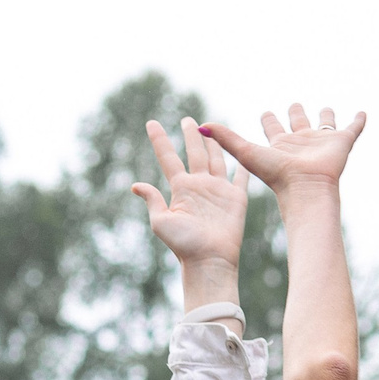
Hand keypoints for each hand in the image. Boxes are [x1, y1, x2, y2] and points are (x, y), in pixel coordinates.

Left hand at [133, 117, 248, 270]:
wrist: (210, 260)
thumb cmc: (184, 245)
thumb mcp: (161, 222)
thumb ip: (152, 201)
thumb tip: (135, 185)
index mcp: (181, 189)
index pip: (168, 158)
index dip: (160, 140)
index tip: (151, 123)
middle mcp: (199, 186)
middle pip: (195, 153)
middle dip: (191, 135)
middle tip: (188, 119)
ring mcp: (218, 190)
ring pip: (216, 159)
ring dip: (214, 143)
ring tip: (210, 128)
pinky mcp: (236, 197)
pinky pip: (241, 177)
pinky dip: (243, 164)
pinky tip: (243, 152)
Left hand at [204, 105, 365, 205]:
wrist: (306, 189)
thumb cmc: (276, 176)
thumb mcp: (246, 153)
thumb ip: (225, 138)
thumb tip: (200, 126)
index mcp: (279, 145)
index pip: (272, 128)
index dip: (269, 119)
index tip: (266, 112)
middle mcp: (300, 142)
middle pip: (297, 124)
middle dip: (295, 114)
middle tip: (293, 105)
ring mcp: (322, 143)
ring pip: (324, 125)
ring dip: (326, 116)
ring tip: (328, 107)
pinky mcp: (342, 143)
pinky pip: (352, 129)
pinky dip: (358, 121)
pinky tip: (362, 112)